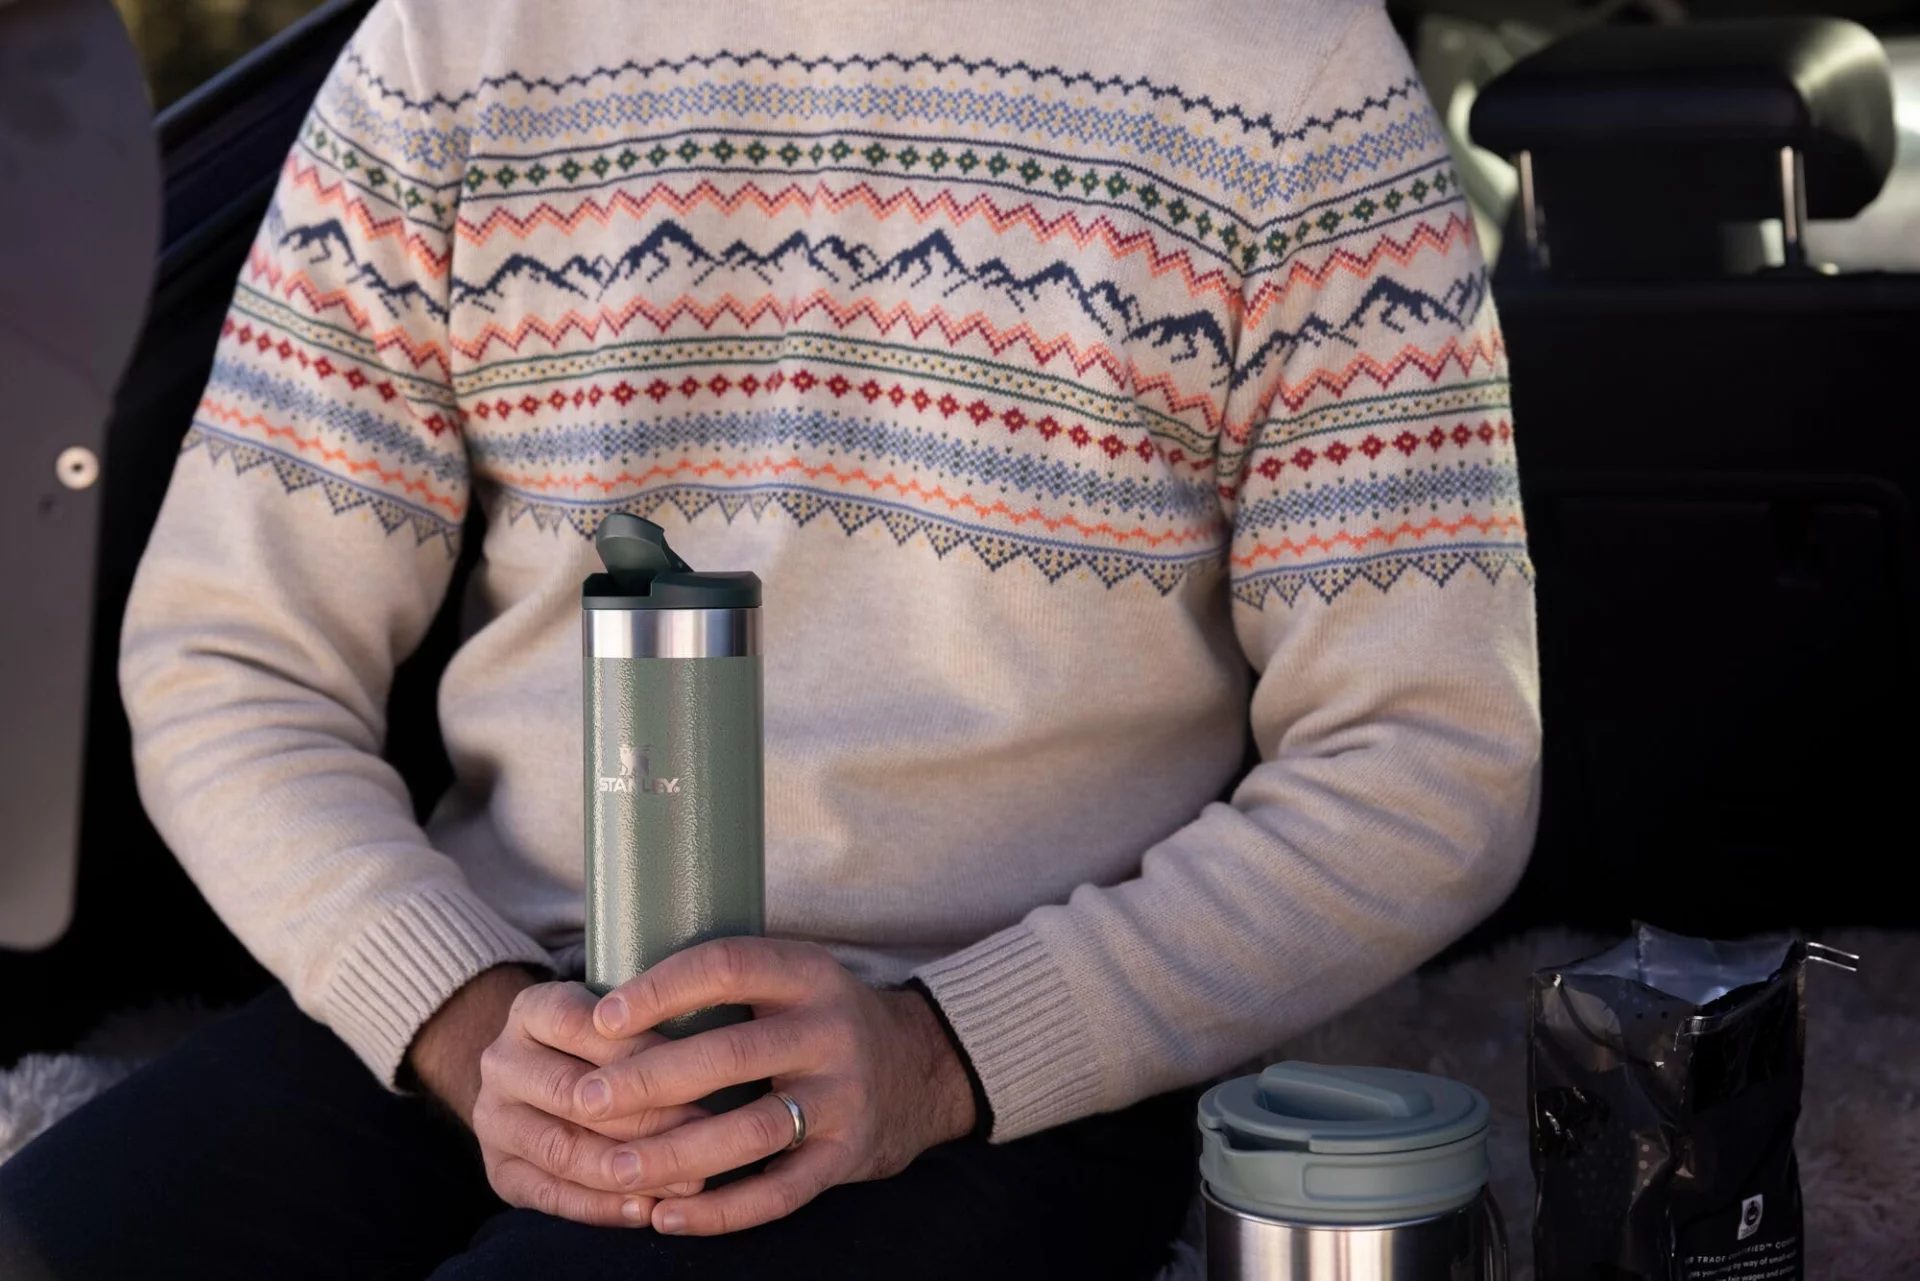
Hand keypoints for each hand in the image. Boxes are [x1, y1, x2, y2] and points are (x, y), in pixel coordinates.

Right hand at [467, 978, 711, 1225]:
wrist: (538, 1076)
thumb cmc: (607, 1039)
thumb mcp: (621, 1011)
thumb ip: (655, 1018)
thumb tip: (721, 1045)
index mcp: (531, 1010)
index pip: (579, 1024)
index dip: (639, 1048)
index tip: (701, 1064)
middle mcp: (502, 1062)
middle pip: (573, 1092)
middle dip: (645, 1115)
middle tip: (706, 1130)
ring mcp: (493, 1121)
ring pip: (561, 1149)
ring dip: (629, 1168)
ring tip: (688, 1181)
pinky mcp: (500, 1172)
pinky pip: (550, 1196)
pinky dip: (600, 1207)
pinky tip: (644, 1208)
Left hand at [575, 938, 976, 1235]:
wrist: (919, 1069)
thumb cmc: (818, 1021)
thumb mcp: (792, 980)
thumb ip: (726, 985)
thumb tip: (610, 1003)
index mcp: (808, 974)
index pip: (729, 966)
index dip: (664, 989)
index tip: (603, 1019)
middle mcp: (831, 1030)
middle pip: (731, 1054)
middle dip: (649, 1080)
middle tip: (586, 1100)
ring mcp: (843, 1097)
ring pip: (751, 1131)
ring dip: (675, 1154)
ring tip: (614, 1169)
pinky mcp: (847, 1156)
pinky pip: (779, 1192)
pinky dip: (720, 1212)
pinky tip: (666, 1218)